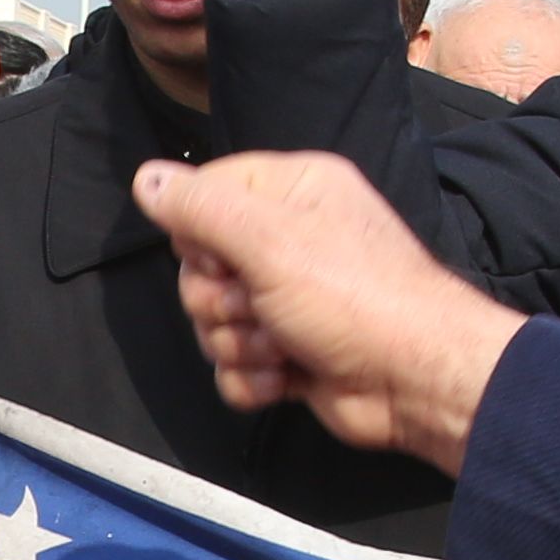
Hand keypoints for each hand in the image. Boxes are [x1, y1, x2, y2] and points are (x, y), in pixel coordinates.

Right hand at [134, 151, 524, 467]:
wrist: (413, 380)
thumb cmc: (353, 296)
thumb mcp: (270, 238)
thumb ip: (201, 207)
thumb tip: (146, 179)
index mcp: (291, 193)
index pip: (204, 195)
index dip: (199, 233)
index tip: (225, 255)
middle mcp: (288, 241)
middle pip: (199, 268)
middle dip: (219, 300)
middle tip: (258, 306)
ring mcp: (287, 302)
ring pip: (212, 323)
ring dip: (240, 343)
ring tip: (284, 345)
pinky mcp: (287, 355)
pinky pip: (232, 367)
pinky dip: (253, 379)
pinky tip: (287, 377)